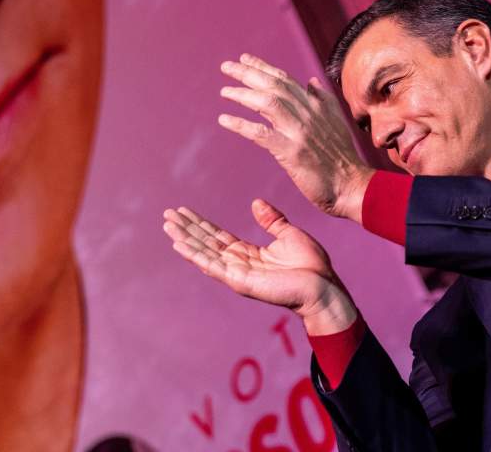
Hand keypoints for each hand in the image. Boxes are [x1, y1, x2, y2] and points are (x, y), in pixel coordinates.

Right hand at [162, 200, 357, 334]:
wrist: (323, 287)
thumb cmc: (311, 266)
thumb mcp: (289, 234)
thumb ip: (271, 220)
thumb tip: (256, 203)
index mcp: (248, 253)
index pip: (217, 236)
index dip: (200, 224)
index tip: (183, 211)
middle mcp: (238, 264)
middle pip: (206, 243)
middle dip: (186, 229)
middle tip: (167, 215)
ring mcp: (237, 274)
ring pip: (204, 253)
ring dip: (185, 240)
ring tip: (167, 226)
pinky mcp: (240, 281)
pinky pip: (212, 266)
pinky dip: (195, 255)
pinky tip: (180, 245)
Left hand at [220, 54, 372, 221]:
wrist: (352, 184)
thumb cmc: (341, 157)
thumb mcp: (336, 121)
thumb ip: (322, 100)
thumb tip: (311, 81)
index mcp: (315, 106)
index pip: (285, 79)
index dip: (263, 67)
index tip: (244, 58)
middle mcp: (307, 114)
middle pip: (273, 86)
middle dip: (248, 73)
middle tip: (226, 67)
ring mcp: (299, 132)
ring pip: (267, 104)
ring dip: (243, 95)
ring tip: (224, 92)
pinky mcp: (291, 152)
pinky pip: (261, 134)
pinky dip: (240, 124)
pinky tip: (224, 119)